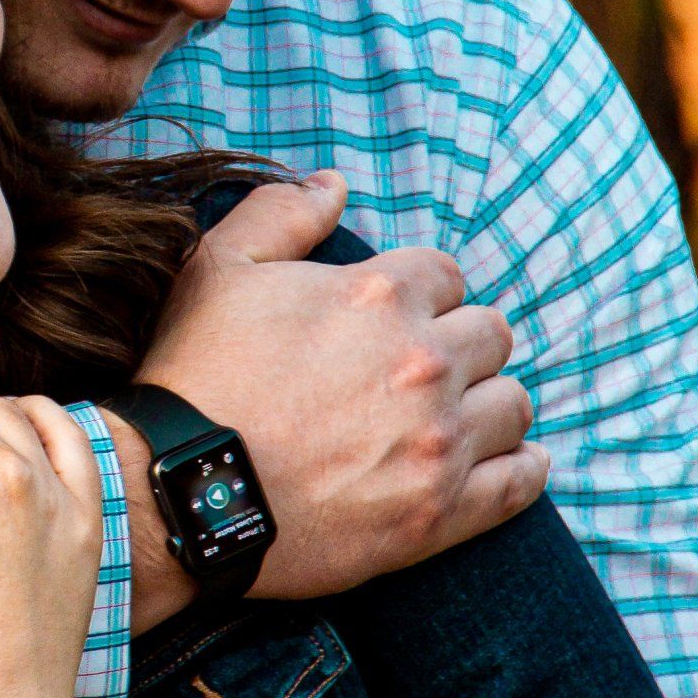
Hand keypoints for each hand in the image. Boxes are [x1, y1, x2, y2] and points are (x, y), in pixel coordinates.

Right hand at [129, 173, 545, 606]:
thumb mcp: (218, 269)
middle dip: (457, 343)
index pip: (447, 275)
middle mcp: (423, 362)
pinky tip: (502, 461)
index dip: (419, 293)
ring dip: (485, 402)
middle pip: (490, 334)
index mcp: (380, 295)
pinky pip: (519, 483)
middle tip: (416, 369)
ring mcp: (438, 441)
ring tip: (450, 416)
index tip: (392, 320)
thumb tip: (334, 184)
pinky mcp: (440, 513)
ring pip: (512, 403)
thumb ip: (282, 212)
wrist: (178, 492)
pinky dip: (519, 468)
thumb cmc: (193, 375)